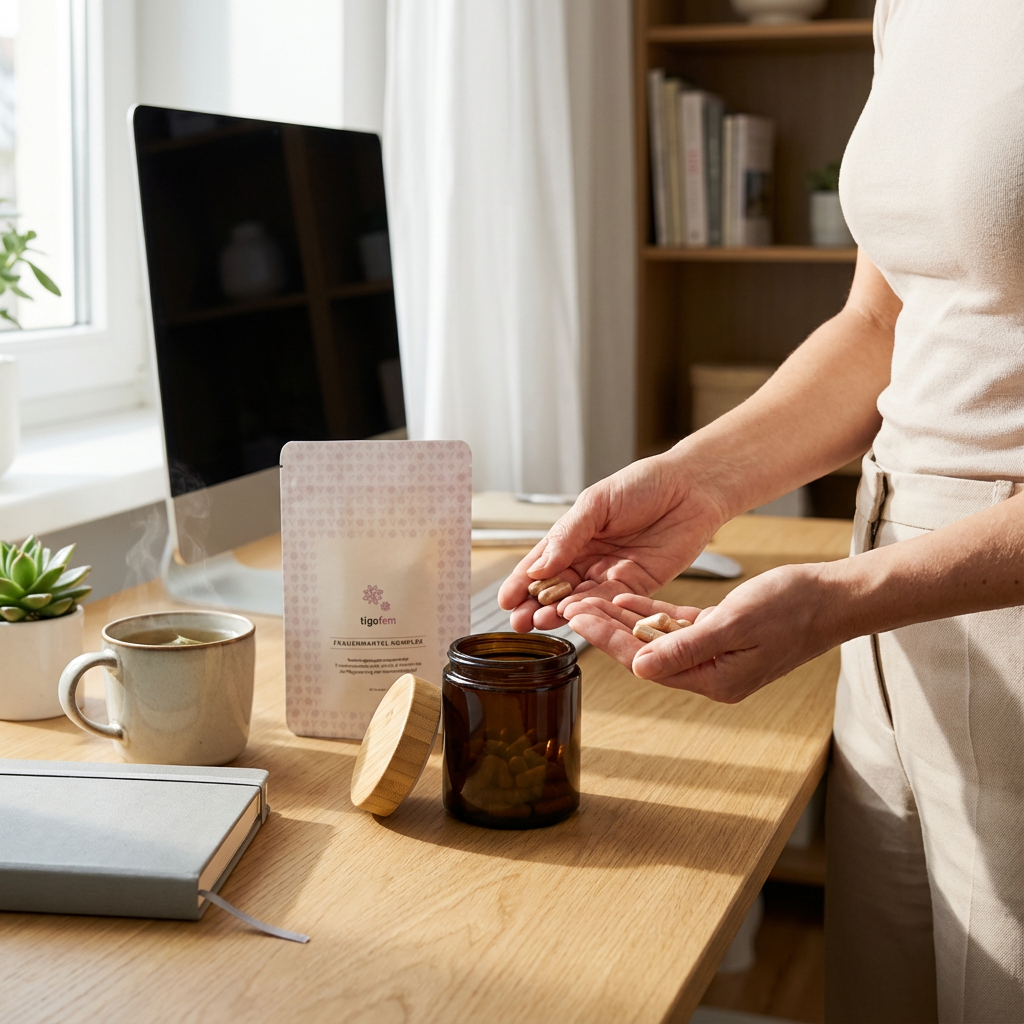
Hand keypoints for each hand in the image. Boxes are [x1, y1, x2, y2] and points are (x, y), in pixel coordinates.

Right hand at [497, 452, 728, 630]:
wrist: (692, 487)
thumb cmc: (644, 484)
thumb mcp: (597, 502)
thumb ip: (569, 535)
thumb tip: (540, 565)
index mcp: (574, 534)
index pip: (541, 562)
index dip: (522, 581)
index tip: (505, 599)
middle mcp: (590, 557)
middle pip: (556, 587)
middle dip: (535, 605)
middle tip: (518, 621)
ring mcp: (612, 573)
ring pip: (579, 599)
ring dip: (558, 612)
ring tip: (538, 622)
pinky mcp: (637, 585)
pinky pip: (610, 602)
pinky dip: (591, 610)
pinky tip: (572, 616)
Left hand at [563, 561, 843, 702]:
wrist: (833, 598)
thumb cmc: (793, 608)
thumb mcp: (734, 624)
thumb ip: (685, 647)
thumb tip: (639, 667)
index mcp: (715, 679)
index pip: (646, 662)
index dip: (609, 640)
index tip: (579, 619)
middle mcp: (712, 673)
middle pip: (645, 652)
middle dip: (608, 629)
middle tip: (572, 606)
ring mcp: (717, 655)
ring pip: (658, 637)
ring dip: (625, 619)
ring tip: (591, 601)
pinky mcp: (722, 635)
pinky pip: (678, 626)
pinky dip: (653, 613)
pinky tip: (628, 598)